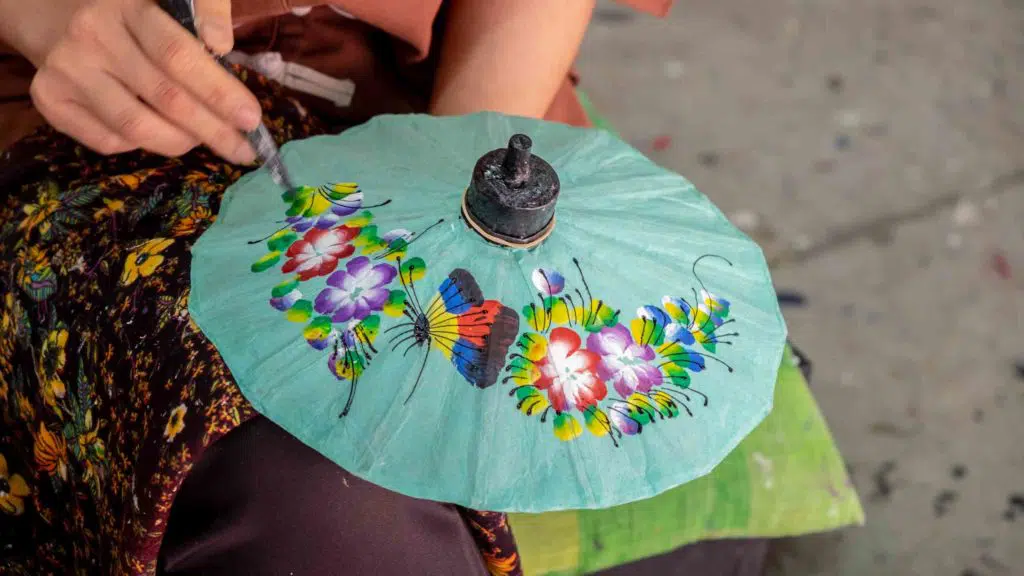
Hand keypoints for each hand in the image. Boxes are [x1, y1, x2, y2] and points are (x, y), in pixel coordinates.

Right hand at [27, 0, 260, 161]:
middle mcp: (91, 35)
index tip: (251, 118)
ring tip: (205, 140)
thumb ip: (206, 10)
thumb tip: (221, 44)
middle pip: (164, 97)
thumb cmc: (134, 17)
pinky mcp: (48, 99)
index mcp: (128, 5)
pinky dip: (143, 146)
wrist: (59, 18)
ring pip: (136, 128)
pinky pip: (109, 141)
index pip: (177, 54)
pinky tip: (160, 132)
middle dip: (213, 129)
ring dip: (182, 142)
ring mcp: (66, 70)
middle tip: (243, 149)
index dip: (218, 90)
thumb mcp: (171, 3)